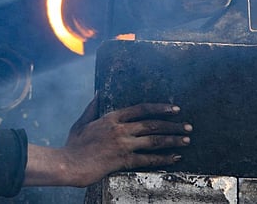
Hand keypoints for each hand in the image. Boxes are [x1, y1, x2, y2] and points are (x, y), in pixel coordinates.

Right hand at [24, 95, 191, 186]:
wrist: (69, 164)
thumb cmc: (74, 145)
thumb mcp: (81, 122)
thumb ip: (92, 107)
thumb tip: (99, 92)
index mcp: (110, 117)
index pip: (141, 109)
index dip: (159, 108)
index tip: (173, 108)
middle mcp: (119, 129)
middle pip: (152, 124)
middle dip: (172, 125)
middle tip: (187, 126)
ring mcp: (122, 144)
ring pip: (154, 140)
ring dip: (173, 139)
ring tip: (186, 140)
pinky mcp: (123, 160)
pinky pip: (148, 158)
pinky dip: (164, 158)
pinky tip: (175, 157)